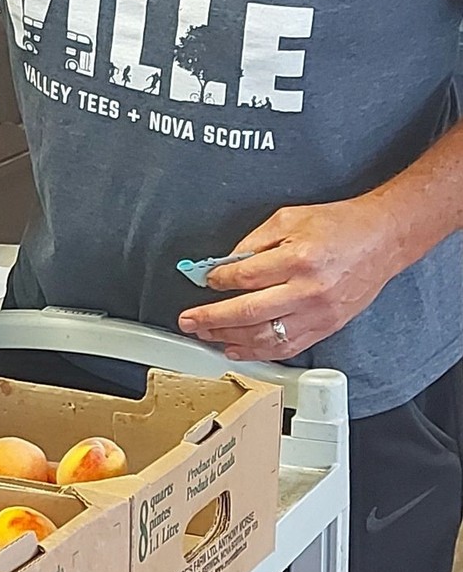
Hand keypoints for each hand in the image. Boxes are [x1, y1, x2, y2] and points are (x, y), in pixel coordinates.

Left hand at [176, 194, 408, 360]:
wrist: (382, 240)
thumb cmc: (337, 225)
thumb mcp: (288, 219)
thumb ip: (253, 242)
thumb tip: (224, 265)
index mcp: (297, 259)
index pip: (245, 278)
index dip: (218, 281)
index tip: (204, 281)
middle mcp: (308, 291)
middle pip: (249, 313)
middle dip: (213, 319)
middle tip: (189, 320)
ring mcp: (319, 314)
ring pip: (266, 337)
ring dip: (230, 339)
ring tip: (206, 336)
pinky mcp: (327, 327)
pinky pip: (288, 347)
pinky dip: (259, 352)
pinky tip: (237, 348)